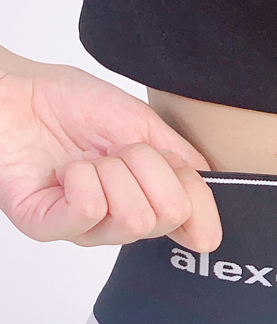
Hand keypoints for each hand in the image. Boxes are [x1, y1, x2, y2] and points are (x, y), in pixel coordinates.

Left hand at [0, 58, 221, 251]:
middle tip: (120, 151)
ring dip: (112, 172)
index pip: (195, 220)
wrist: (17, 91)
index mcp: (150, 201)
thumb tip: (211, 232)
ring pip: (131, 218)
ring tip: (90, 159)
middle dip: (147, 168)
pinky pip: (88, 212)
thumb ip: (187, 169)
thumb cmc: (74, 106)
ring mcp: (87, 229)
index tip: (173, 163)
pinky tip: (69, 170)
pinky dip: (83, 179)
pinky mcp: (49, 227)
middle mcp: (122, 221)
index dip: (192, 189)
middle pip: (167, 216)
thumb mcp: (148, 129)